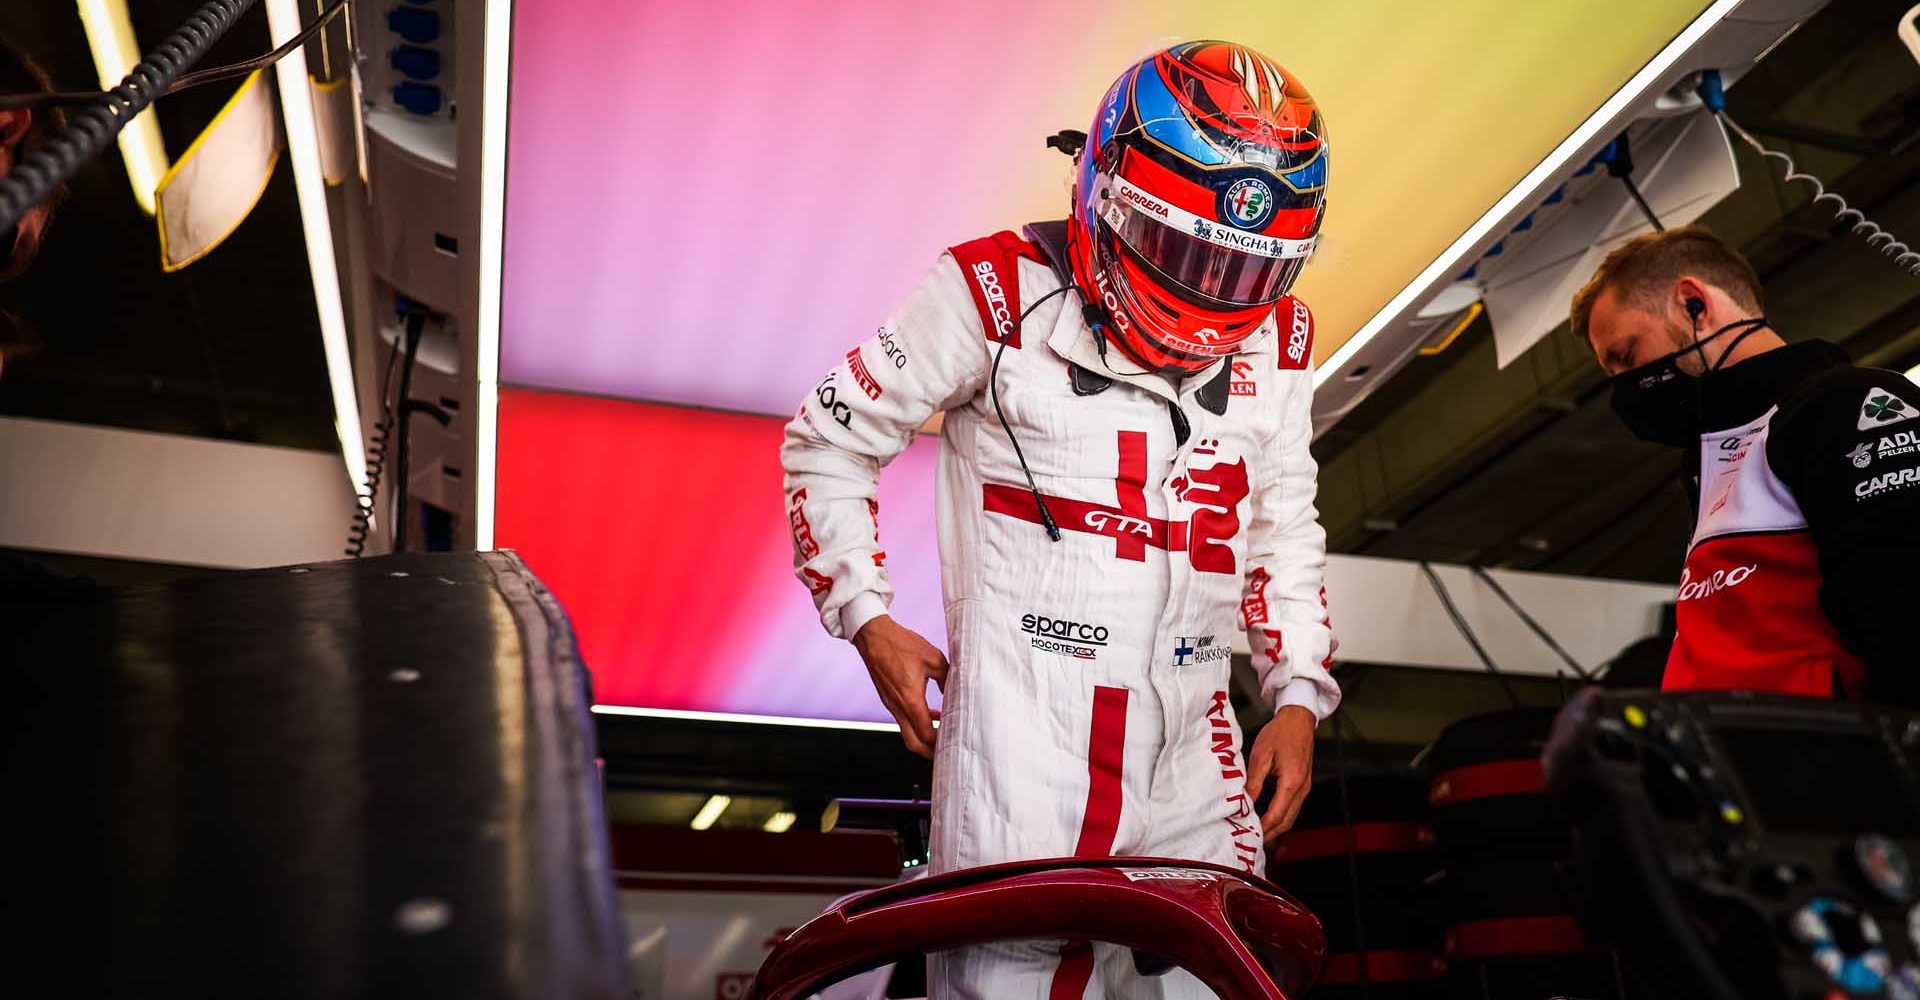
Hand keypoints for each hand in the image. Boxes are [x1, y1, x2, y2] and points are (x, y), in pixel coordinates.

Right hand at [852, 615, 948, 758]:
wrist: (873, 636)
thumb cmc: (900, 644)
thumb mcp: (933, 658)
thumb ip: (947, 678)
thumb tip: (954, 691)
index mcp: (910, 699)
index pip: (926, 734)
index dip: (940, 743)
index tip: (953, 744)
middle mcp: (898, 707)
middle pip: (913, 743)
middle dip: (930, 752)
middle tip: (947, 752)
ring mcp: (891, 704)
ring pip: (907, 733)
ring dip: (924, 738)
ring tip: (942, 735)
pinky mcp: (888, 699)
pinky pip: (903, 719)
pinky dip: (916, 724)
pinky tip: (931, 714)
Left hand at [1245, 705, 1315, 841]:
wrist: (1298, 719)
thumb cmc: (1279, 733)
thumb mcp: (1261, 755)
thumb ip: (1254, 781)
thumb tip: (1245, 802)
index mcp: (1292, 781)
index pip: (1277, 814)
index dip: (1264, 828)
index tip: (1250, 835)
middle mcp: (1302, 787)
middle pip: (1287, 821)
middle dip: (1271, 834)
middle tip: (1253, 842)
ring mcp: (1305, 787)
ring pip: (1292, 816)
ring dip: (1277, 828)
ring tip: (1259, 834)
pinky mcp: (1303, 784)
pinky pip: (1293, 807)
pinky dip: (1282, 817)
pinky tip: (1269, 819)